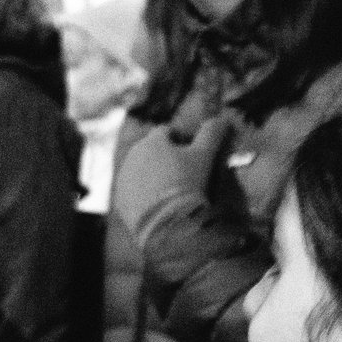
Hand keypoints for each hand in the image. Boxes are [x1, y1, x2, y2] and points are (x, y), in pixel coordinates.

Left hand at [109, 114, 232, 229]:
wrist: (166, 222)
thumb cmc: (187, 184)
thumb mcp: (204, 156)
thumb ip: (211, 134)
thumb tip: (222, 119)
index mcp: (152, 141)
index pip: (165, 130)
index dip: (181, 138)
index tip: (193, 152)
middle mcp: (133, 155)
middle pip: (150, 150)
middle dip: (165, 157)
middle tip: (184, 173)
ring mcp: (124, 178)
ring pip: (140, 171)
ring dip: (153, 176)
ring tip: (173, 191)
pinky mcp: (120, 199)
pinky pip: (133, 193)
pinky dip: (144, 195)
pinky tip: (160, 206)